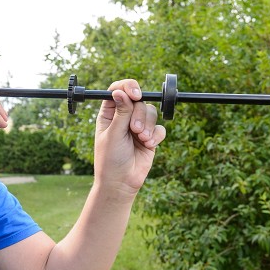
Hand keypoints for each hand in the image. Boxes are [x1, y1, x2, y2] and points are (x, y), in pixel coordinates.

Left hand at [93, 79, 166, 193]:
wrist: (121, 182)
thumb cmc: (110, 159)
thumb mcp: (113, 134)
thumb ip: (121, 113)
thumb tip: (120, 91)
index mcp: (109, 113)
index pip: (118, 90)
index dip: (128, 88)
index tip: (136, 95)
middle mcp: (124, 117)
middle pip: (139, 101)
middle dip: (139, 114)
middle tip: (135, 130)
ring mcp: (138, 127)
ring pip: (151, 112)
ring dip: (148, 125)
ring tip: (142, 139)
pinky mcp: (150, 137)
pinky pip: (160, 128)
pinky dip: (156, 135)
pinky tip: (148, 144)